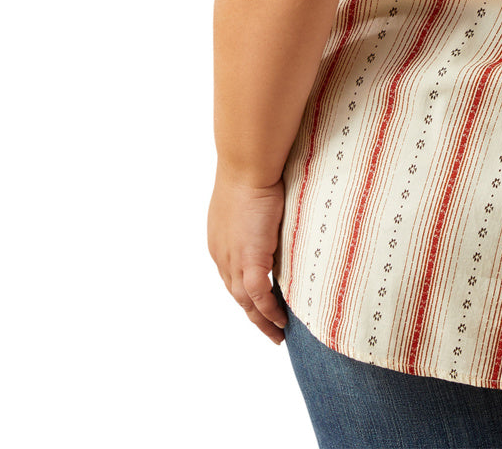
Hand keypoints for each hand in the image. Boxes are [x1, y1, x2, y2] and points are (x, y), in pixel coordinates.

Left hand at [207, 169, 288, 343]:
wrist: (247, 168)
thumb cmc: (251, 172)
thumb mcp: (249, 198)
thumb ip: (256, 213)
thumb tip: (272, 210)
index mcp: (219, 243)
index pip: (231, 276)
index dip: (244, 292)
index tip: (258, 303)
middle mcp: (222, 257)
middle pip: (236, 296)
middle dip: (252, 315)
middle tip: (269, 329)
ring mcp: (234, 262)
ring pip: (246, 303)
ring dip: (262, 320)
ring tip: (277, 333)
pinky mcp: (250, 262)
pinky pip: (260, 297)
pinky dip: (269, 311)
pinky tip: (281, 320)